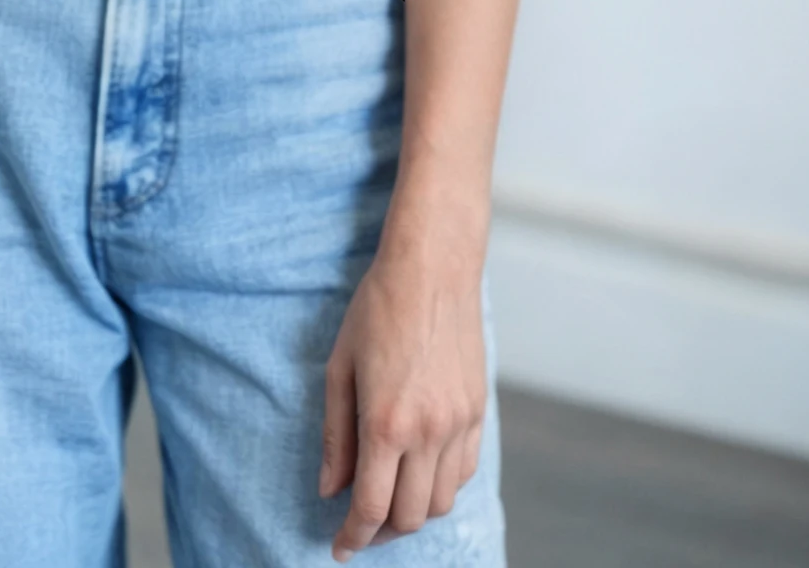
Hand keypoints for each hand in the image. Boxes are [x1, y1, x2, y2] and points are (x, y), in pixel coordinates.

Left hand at [320, 248, 487, 559]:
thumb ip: (335, 434)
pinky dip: (439, 486)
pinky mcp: (477, 411)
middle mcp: (428, 432)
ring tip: (388, 501)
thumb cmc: (377, 309)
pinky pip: (462, 472)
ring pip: (440, 502)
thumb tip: (331, 489)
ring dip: (413, 513)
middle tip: (359, 527)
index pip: (372, 506)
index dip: (353, 536)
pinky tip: (418, 474)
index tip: (340, 547)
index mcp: (387, 422)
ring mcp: (459, 424)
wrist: (432, 268)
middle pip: (409, 516)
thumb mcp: (339, 367)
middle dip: (381, 532)